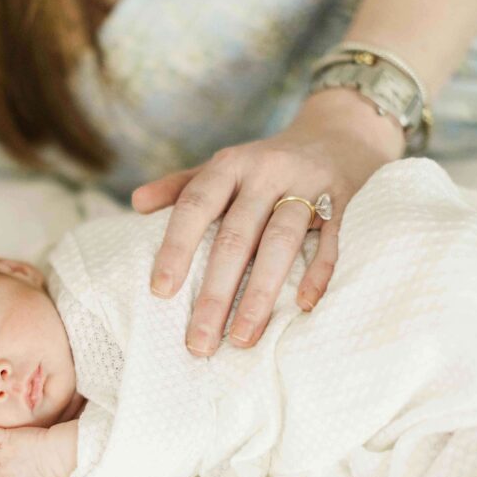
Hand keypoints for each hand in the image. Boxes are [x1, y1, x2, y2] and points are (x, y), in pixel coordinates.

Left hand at [132, 87, 405, 356]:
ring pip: (281, 242)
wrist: (336, 134)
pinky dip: (318, 272)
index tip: (160, 291)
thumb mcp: (223, 167)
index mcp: (230, 165)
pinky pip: (331, 241)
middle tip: (199, 341)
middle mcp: (266, 172)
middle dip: (215, 292)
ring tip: (243, 338)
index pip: (195, 205)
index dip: (176, 247)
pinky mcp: (340, 203)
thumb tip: (135, 204)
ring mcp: (306, 186)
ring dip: (261, 293)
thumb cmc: (265, 165)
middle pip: (236, 236)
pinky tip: (303, 307)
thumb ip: (181, 186)